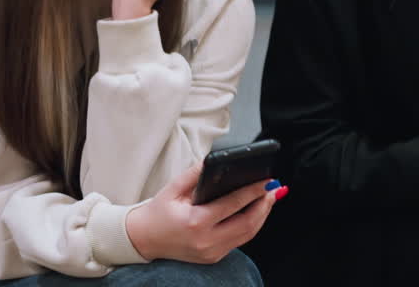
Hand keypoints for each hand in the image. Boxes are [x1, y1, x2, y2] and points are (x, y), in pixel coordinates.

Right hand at [125, 161, 280, 263]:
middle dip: (264, 205)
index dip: (253, 192)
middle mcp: (206, 241)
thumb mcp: (172, 189)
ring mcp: (211, 252)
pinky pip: (238, 241)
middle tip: (274, 189)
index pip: (233, 205)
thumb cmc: (157, 212)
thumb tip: (215, 161)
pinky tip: (255, 212)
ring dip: (261, 216)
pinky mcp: (213, 257)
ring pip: (247, 235)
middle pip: (247, 224)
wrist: (143, 239)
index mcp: (196, 222)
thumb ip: (194, 173)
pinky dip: (250, 226)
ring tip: (269, 198)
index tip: (267, 181)